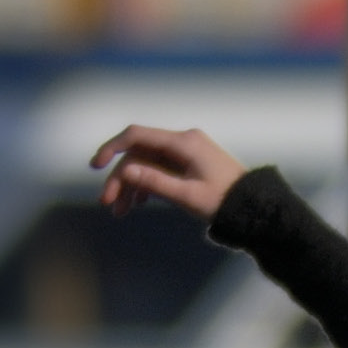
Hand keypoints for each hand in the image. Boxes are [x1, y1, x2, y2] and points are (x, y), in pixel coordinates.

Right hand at [90, 124, 245, 220]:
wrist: (252, 207)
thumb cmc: (223, 202)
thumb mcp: (187, 195)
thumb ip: (155, 182)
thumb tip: (126, 171)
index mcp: (183, 143)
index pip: (137, 135)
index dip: (112, 148)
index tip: (95, 166)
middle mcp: (182, 141)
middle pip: (139, 154)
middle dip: (120, 178)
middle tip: (108, 204)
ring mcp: (185, 152)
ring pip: (146, 163)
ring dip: (131, 185)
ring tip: (121, 212)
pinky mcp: (187, 163)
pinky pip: (158, 168)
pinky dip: (145, 184)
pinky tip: (137, 203)